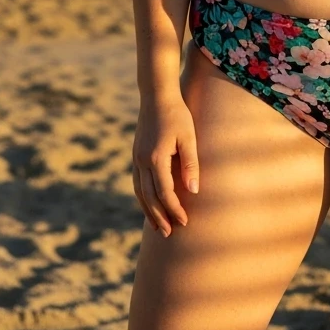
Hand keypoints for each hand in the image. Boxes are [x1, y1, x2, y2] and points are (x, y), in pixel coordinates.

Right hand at [131, 94, 200, 236]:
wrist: (156, 95)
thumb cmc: (177, 115)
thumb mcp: (189, 137)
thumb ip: (190, 164)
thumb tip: (194, 191)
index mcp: (156, 158)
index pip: (165, 193)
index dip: (175, 209)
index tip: (185, 222)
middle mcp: (142, 162)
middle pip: (149, 198)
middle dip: (160, 217)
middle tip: (170, 234)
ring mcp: (136, 159)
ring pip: (140, 192)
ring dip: (149, 211)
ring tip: (159, 227)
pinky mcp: (136, 155)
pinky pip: (138, 183)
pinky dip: (143, 197)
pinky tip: (150, 204)